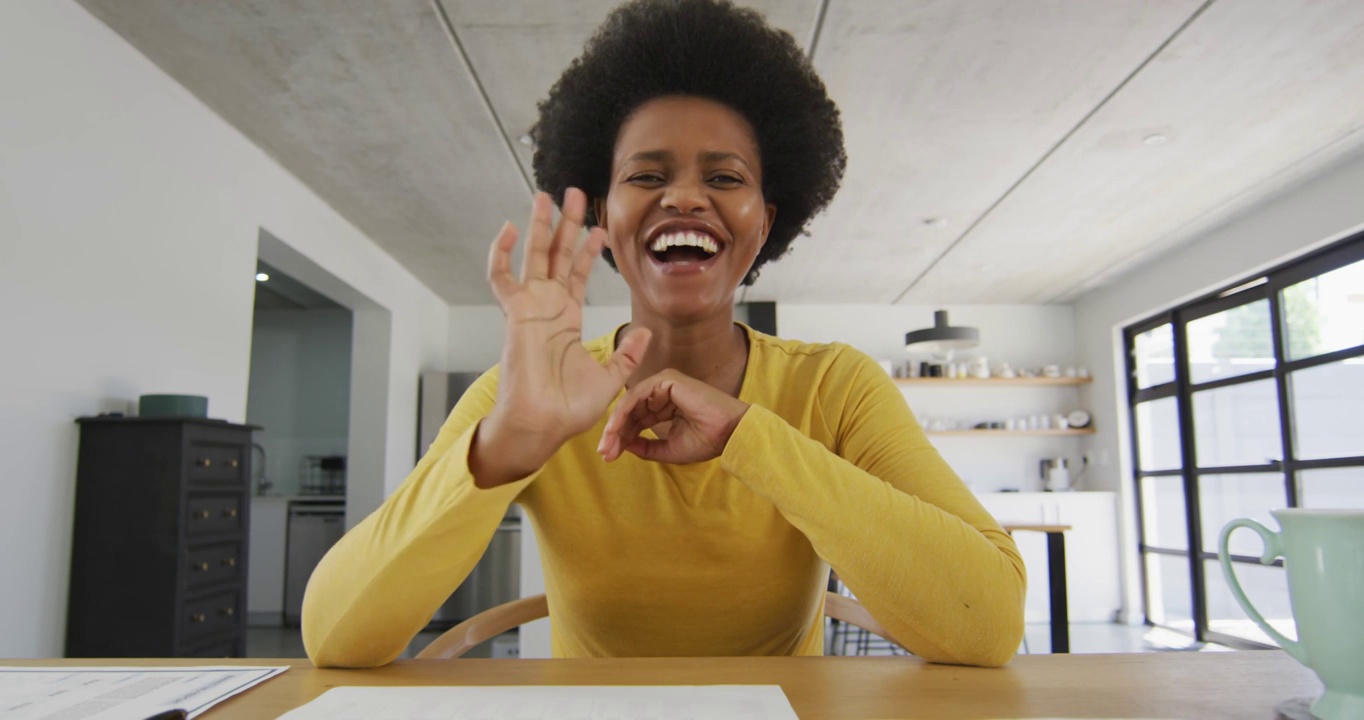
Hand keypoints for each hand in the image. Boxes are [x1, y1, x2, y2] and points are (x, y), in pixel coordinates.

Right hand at [479, 189, 651, 480]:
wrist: (542, 425)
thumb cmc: (568, 409)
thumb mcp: (609, 377)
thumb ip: (627, 354)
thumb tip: (645, 331)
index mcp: (567, 319)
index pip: (577, 274)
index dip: (587, 250)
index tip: (600, 227)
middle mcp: (547, 308)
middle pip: (557, 255)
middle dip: (565, 224)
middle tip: (575, 194)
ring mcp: (530, 309)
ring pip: (533, 256)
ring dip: (539, 225)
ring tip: (546, 195)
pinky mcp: (515, 314)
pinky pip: (502, 277)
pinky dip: (502, 252)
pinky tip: (511, 227)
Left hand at [598, 369, 749, 463]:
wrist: (729, 433)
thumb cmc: (707, 441)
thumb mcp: (668, 449)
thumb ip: (646, 447)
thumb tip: (624, 445)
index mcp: (666, 406)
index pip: (637, 419)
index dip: (622, 437)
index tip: (609, 455)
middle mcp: (663, 393)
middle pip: (630, 410)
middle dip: (615, 432)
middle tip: (604, 451)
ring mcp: (664, 384)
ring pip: (630, 402)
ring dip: (616, 424)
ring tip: (607, 443)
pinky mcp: (666, 380)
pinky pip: (637, 395)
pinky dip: (624, 412)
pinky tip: (616, 429)